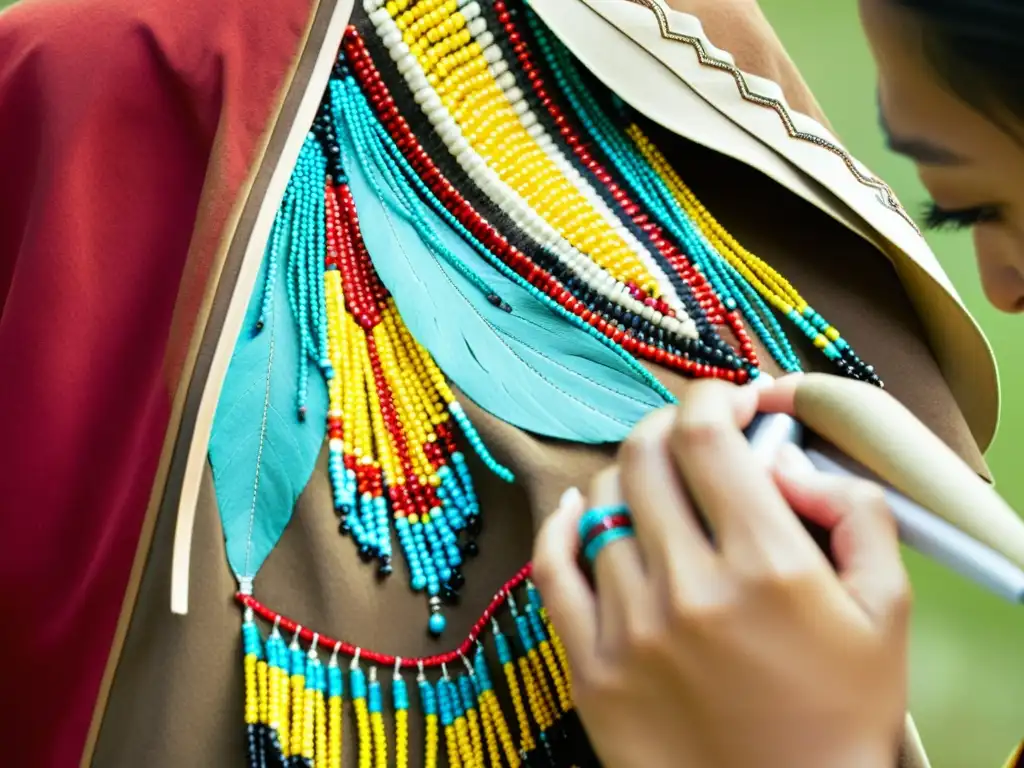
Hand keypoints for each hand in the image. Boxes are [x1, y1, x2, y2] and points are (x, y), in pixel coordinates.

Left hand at [533, 379, 909, 767]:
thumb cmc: (842, 715)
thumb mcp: (886, 612)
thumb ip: (854, 515)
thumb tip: (791, 463)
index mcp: (764, 565)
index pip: (706, 434)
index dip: (713, 396)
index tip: (728, 401)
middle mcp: (688, 587)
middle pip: (646, 454)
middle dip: (670, 426)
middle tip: (691, 436)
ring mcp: (629, 627)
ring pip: (600, 504)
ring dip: (630, 479)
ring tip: (656, 490)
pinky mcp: (590, 666)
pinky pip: (554, 568)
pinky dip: (562, 526)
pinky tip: (578, 510)